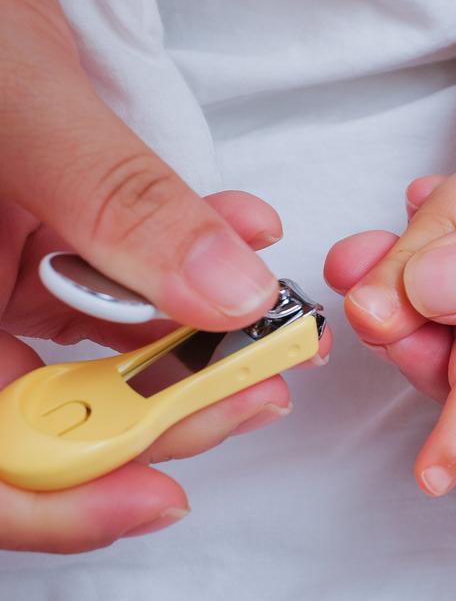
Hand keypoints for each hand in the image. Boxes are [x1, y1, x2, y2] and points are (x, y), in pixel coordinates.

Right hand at [0, 0, 330, 552]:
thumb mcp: (25, 114)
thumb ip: (121, 208)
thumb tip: (227, 298)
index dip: (66, 499)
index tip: (161, 495)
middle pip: (58, 418)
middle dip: (171, 408)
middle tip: (261, 387)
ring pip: (101, 356)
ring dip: (197, 342)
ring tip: (273, 325)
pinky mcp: (39, 246)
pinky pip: (117, 288)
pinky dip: (183, 271)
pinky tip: (236, 236)